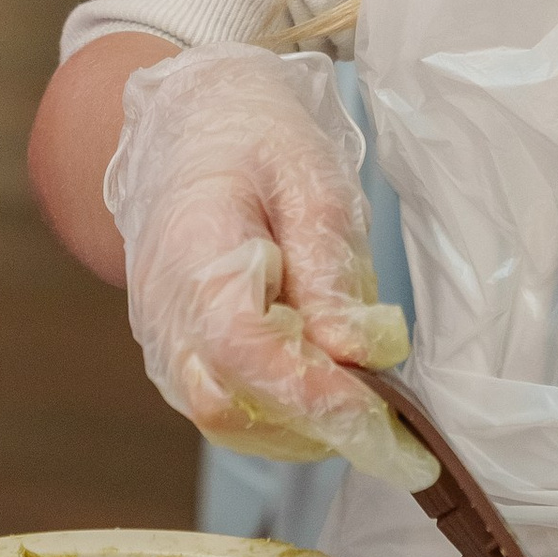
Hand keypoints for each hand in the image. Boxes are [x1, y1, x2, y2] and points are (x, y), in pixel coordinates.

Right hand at [106, 48, 436, 488]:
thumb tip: (359, 354)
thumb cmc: (254, 142)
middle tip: (393, 420)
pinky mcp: (178, 358)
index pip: (244, 353)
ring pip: (229, 423)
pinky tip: (328, 382)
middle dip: (316, 424)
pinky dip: (283, 413)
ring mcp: (164, 344)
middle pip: (230, 410)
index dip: (313, 393)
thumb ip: (330, 268)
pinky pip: (228, 409)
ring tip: (367, 394)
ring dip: (303, 427)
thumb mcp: (309, 179)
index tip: (381, 410)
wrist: (188, 129)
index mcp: (194, 258)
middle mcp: (165, 317)